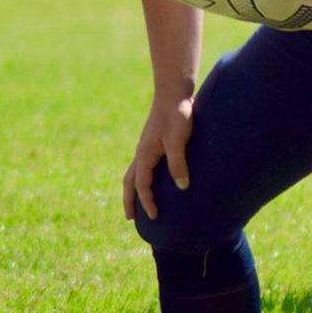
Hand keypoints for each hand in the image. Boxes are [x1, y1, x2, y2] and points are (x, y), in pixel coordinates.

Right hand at [122, 96, 192, 221]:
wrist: (173, 94)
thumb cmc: (176, 115)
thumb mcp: (178, 141)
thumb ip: (178, 164)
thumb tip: (182, 187)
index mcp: (144, 154)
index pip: (141, 184)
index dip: (146, 201)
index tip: (154, 216)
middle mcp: (141, 153)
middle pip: (129, 181)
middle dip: (129, 200)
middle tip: (130, 218)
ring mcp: (146, 147)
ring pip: (134, 173)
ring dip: (133, 190)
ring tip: (137, 202)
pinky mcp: (154, 142)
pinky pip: (143, 165)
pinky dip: (142, 178)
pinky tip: (153, 180)